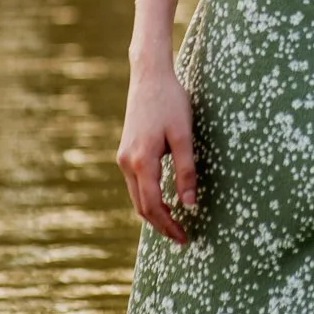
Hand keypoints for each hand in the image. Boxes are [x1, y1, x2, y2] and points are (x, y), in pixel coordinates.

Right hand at [117, 58, 197, 244]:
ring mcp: (123, 156)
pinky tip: (163, 199)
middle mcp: (127, 162)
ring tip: (175, 223)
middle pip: (141, 206)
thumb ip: (187, 171)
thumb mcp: (184, 135)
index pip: (153, 206)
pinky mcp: (125, 150)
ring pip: (136, 195)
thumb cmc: (171, 102)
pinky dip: (148, 196)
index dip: (168, 225)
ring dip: (154, 212)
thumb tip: (190, 205)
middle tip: (182, 236)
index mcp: (142, 161)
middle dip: (161, 224)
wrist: (149, 75)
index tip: (185, 237)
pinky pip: (135, 183)